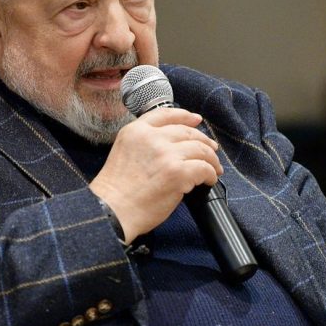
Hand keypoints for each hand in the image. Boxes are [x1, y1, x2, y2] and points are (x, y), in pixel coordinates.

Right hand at [89, 106, 221, 240]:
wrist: (111, 211)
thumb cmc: (116, 192)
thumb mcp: (124, 153)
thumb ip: (144, 144)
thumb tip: (172, 148)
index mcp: (136, 131)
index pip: (165, 114)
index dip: (185, 116)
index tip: (196, 120)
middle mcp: (152, 137)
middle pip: (187, 132)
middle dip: (204, 141)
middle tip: (212, 150)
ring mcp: (166, 154)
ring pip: (200, 149)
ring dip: (211, 159)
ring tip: (214, 168)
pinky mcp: (178, 172)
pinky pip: (204, 168)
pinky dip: (210, 174)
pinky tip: (209, 181)